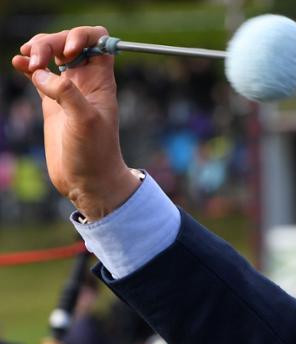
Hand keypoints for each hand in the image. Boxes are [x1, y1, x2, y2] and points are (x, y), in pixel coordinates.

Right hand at [11, 27, 140, 219]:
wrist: (88, 180)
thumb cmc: (94, 153)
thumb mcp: (85, 121)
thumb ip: (66, 93)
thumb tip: (40, 73)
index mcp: (101, 82)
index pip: (99, 42)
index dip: (82, 36)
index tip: (67, 51)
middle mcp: (86, 82)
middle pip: (68, 43)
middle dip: (50, 42)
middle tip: (36, 59)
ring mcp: (68, 92)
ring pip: (52, 56)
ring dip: (37, 50)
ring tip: (26, 60)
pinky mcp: (52, 103)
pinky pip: (39, 75)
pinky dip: (28, 65)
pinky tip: (19, 64)